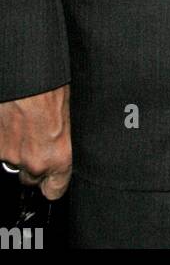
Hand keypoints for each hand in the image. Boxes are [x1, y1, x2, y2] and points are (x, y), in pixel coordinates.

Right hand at [0, 84, 71, 198]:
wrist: (27, 74)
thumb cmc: (50, 86)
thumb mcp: (67, 115)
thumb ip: (60, 140)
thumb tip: (57, 144)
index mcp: (58, 156)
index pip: (55, 190)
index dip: (52, 183)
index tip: (51, 178)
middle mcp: (33, 161)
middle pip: (30, 177)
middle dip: (32, 162)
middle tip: (35, 138)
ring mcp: (9, 154)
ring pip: (12, 161)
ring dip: (16, 146)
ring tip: (23, 121)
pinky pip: (0, 148)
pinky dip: (4, 136)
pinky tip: (10, 118)